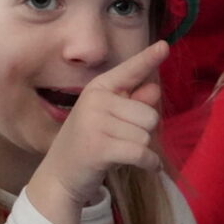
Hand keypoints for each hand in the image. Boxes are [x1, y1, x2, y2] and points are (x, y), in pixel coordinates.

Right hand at [23, 41, 166, 223]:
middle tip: (121, 141)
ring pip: (146, 135)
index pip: (130, 71)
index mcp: (98, 88)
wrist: (59, 177)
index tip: (164, 46)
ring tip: (120, 153)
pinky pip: (142, 152)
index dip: (148, 59)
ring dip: (142, 149)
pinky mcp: (100, 147)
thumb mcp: (109, 119)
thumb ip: (132, 102)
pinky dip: (149, 164)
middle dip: (144, 132)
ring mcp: (96, 123)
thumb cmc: (88, 145)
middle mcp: (96, 100)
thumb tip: (154, 89)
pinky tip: (146, 167)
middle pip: (149, 114)